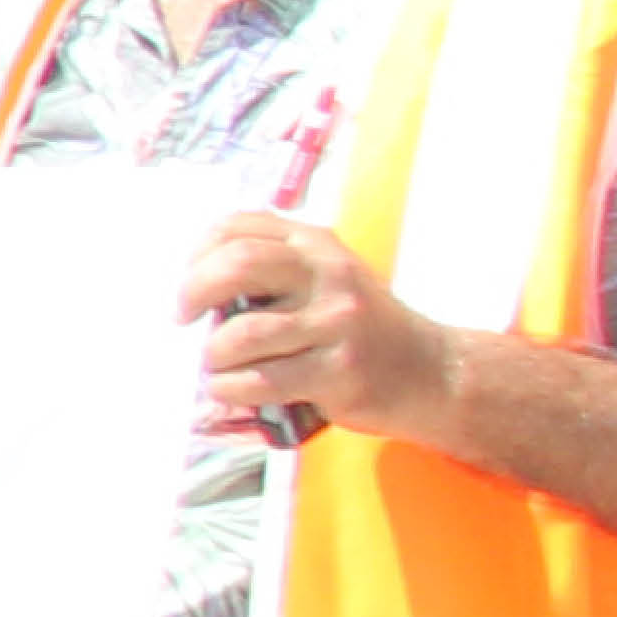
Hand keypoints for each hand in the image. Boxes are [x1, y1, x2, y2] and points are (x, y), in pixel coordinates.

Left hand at [185, 207, 444, 444]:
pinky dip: (230, 388)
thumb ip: (272, 271)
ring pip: (243, 334)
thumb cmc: (360, 328)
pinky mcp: (339, 370)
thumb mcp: (325, 280)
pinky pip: (261, 380)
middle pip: (237, 266)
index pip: (237, 227)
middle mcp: (329, 274)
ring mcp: (337, 322)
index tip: (187, 284)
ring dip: (213, 356)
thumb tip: (189, 287)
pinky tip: (230, 388)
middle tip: (183, 319)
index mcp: (317, 244)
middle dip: (192, 293)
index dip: (197, 254)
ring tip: (216, 366)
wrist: (433, 371)